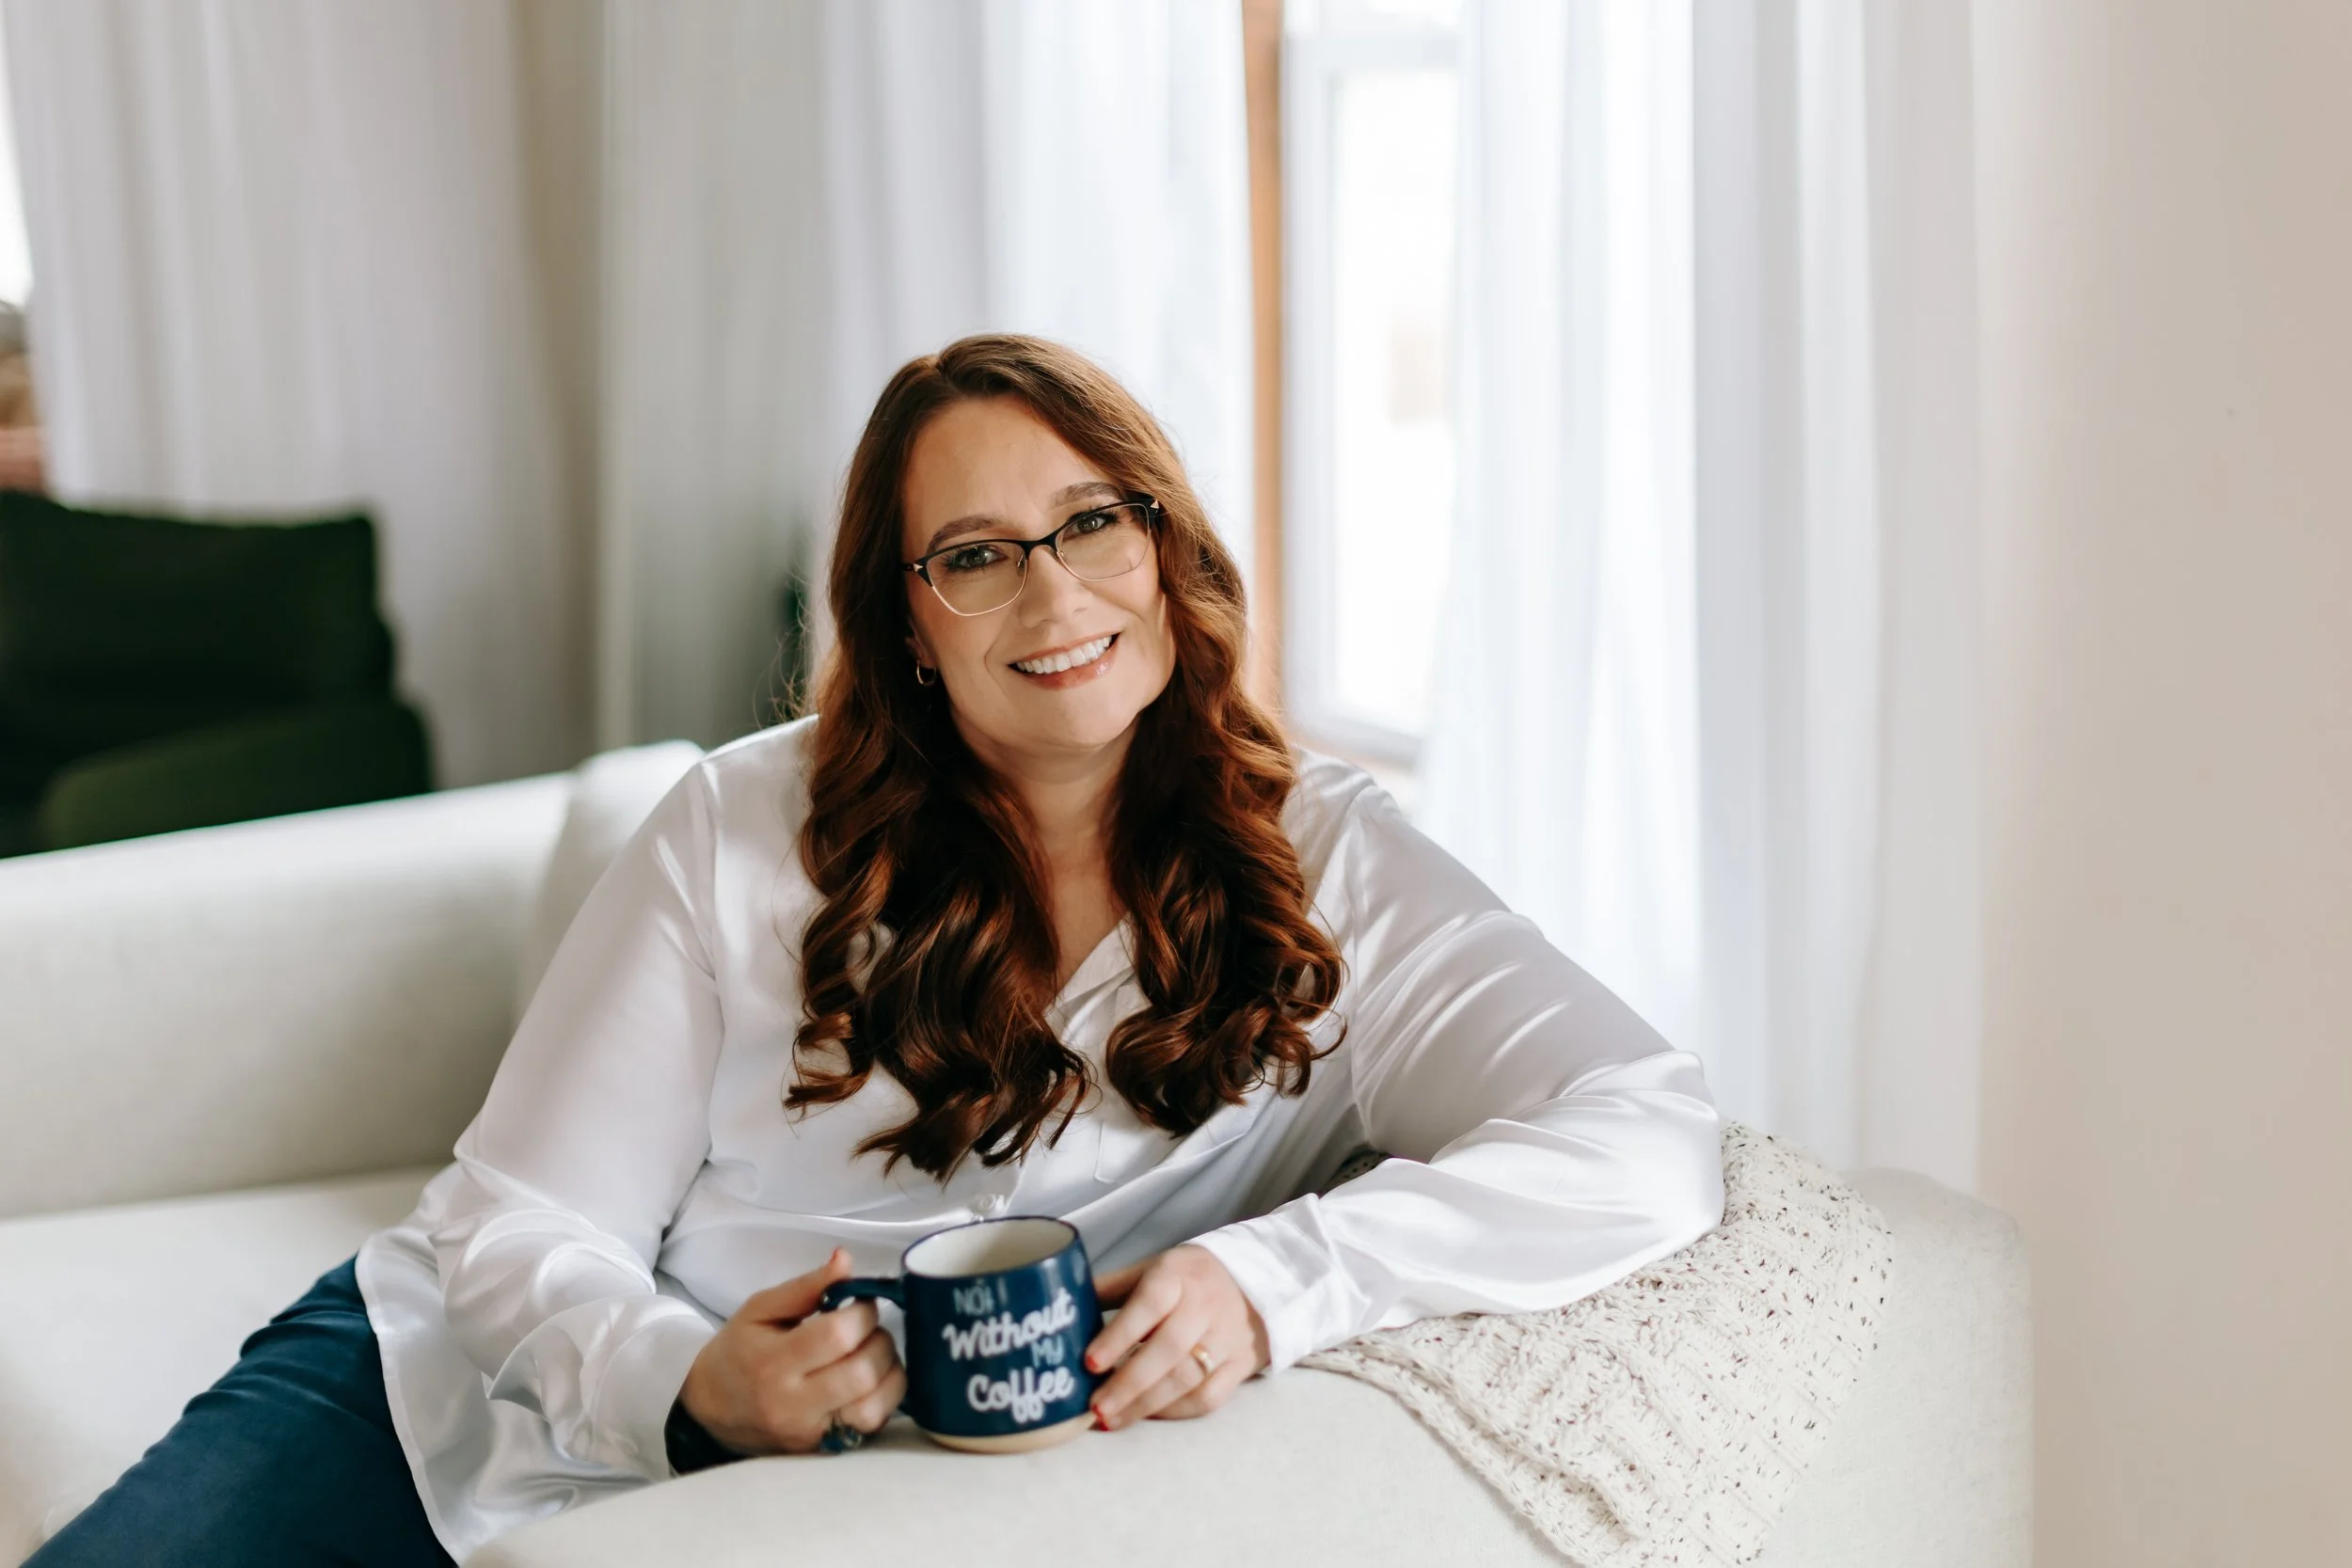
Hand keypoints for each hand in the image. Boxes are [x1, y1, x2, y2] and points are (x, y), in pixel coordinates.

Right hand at [678, 1247, 905, 1455]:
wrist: (709, 1411)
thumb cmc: (737, 1353)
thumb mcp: (760, 1310)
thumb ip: (806, 1286)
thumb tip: (846, 1260)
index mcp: (773, 1363)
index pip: (837, 1336)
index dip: (862, 1312)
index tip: (861, 1303)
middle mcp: (793, 1405)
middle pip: (862, 1372)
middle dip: (880, 1341)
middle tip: (869, 1329)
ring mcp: (809, 1434)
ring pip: (874, 1407)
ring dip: (889, 1373)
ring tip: (874, 1354)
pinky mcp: (822, 1450)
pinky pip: (870, 1428)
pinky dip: (883, 1399)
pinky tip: (872, 1381)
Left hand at [1083, 1244, 1269, 1430]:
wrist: (1260, 1279)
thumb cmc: (1191, 1278)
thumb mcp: (1154, 1268)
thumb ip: (1113, 1287)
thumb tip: (1063, 1308)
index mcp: (1178, 1275)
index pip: (1148, 1304)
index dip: (1119, 1334)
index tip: (1090, 1363)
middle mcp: (1205, 1305)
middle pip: (1168, 1349)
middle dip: (1128, 1383)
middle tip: (1095, 1407)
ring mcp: (1227, 1337)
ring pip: (1187, 1377)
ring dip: (1146, 1404)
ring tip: (1111, 1419)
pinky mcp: (1241, 1364)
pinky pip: (1209, 1396)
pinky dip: (1176, 1411)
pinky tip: (1148, 1416)